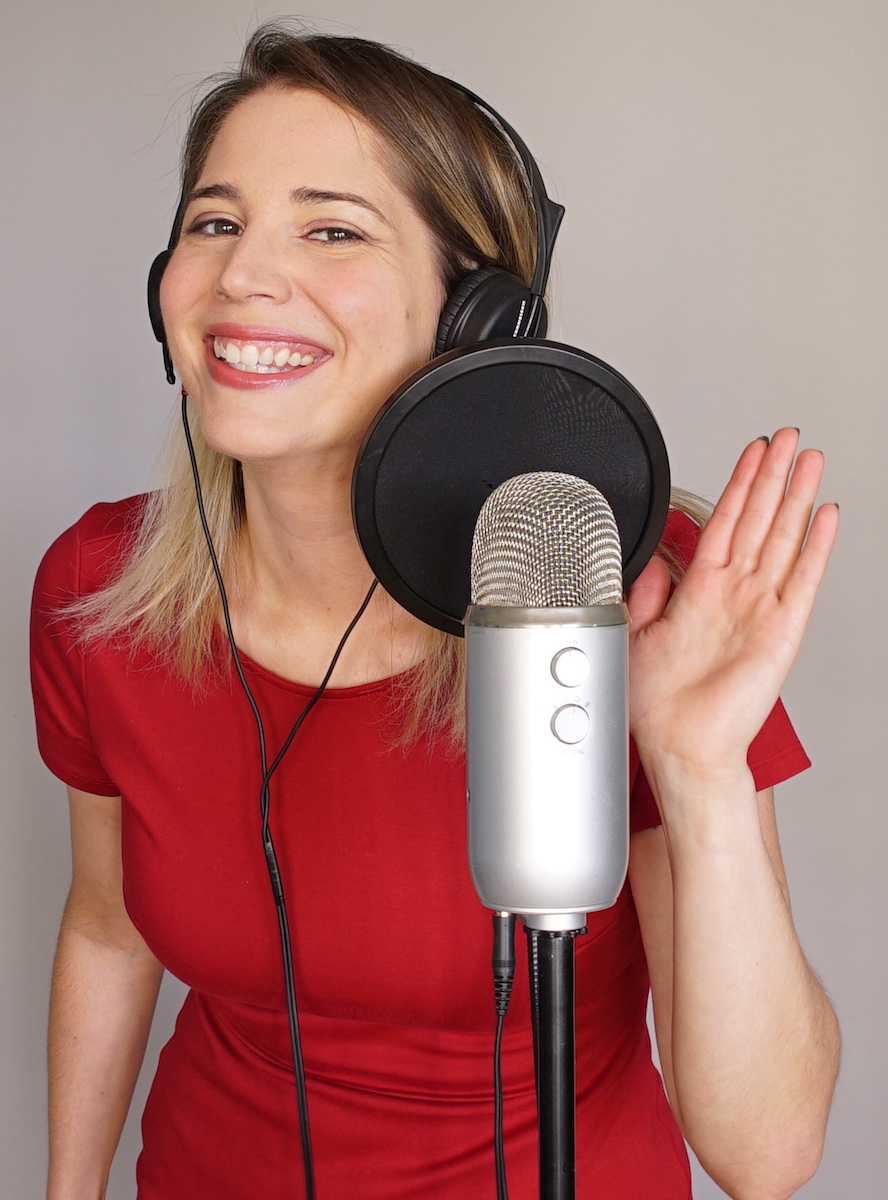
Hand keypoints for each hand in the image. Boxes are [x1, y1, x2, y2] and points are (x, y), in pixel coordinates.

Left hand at [626, 429, 837, 779]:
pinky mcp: (780, 632)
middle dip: (773, 475)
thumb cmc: (659, 704)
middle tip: (788, 436)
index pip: (724, 522)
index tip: (752, 452)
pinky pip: (801, 580)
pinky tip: (824, 515)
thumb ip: (647, 592)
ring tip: (809, 458)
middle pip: (758, 519)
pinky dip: (814, 546)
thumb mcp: (636, 633)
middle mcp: (733, 594)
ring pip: (782, 538)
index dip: (738, 484)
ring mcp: (760, 609)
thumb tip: (651, 558)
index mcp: (699, 591)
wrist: (680, 746)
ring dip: (795, 497)